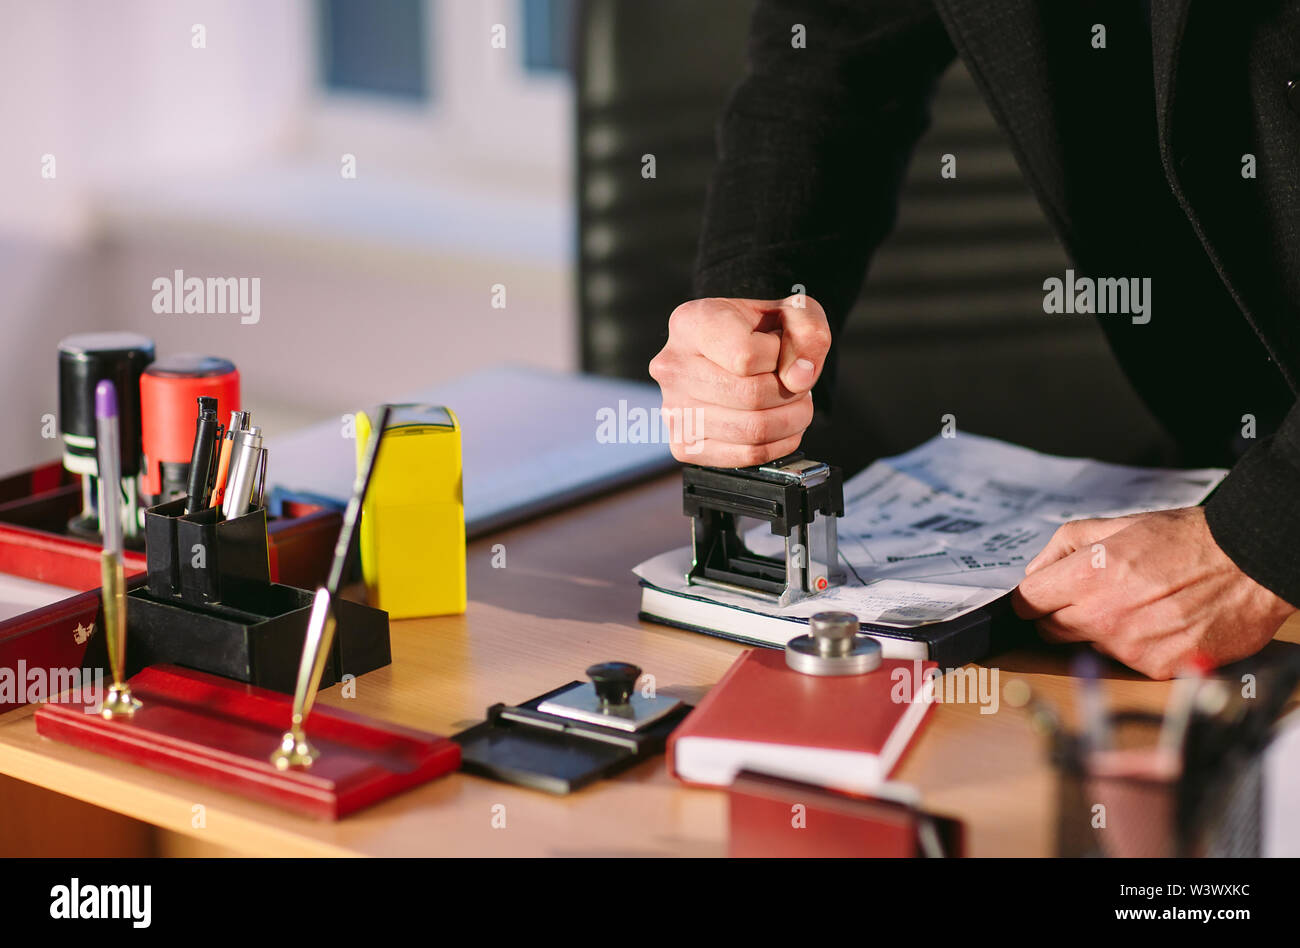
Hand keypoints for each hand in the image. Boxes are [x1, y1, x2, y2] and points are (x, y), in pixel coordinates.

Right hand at [648, 296, 830, 465]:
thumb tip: (798, 378)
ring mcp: (674, 410)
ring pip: (751, 430)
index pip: (745, 356)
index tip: (783, 353)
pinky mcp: (684, 445)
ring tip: (793, 404)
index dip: (780, 358)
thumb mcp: (795, 311)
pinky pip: (745, 456)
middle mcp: (673, 367)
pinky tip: (780, 426)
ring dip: (789, 420)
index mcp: (691, 323)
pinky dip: (777, 445)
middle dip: (790, 394)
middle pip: (750, 396)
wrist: (736, 352)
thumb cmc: (760, 331)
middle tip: (798, 385)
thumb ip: (808, 333)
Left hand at [1010, 507, 1295, 678]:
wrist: (1250, 566)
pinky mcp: (1157, 668)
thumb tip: (1034, 573)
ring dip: (1103, 631)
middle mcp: (1104, 616)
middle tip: (1096, 596)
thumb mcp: (1118, 525)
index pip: (1027, 602)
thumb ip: (1064, 546)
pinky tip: (1160, 624)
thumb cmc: (1186, 541)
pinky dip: (1137, 646)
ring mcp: (1130, 647)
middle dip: (1062, 614)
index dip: (1032, 598)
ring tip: (1140, 605)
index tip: (1040, 597)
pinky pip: (1127, 662)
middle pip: (1050, 629)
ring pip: (1089, 646)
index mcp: (1088, 576)